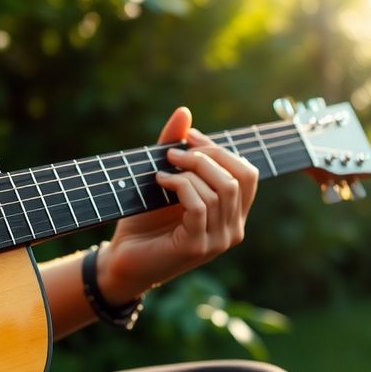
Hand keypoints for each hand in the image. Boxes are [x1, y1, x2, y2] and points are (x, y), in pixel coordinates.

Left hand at [97, 107, 258, 303]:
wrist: (123, 260)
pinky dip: (180, 186)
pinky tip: (160, 181)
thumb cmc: (145, 222)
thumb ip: (177, 149)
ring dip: (190, 170)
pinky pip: (200, 205)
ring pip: (220, 190)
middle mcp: (233, 229)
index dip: (221, 149)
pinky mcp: (198, 247)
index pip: (247, 173)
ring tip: (164, 167)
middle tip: (174, 152)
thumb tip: (184, 112)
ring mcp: (218, 241)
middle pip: (238, 177)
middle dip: (207, 156)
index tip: (190, 137)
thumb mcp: (165, 180)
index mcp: (233, 213)